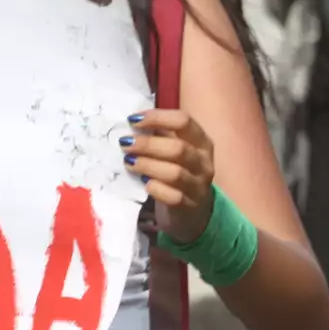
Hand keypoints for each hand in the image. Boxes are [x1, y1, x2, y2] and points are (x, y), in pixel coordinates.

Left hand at [121, 108, 215, 244]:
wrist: (193, 212)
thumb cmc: (178, 172)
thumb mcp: (174, 150)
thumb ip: (159, 135)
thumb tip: (132, 122)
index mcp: (201, 141)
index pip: (183, 121)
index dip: (157, 117)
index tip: (132, 120)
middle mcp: (203, 162)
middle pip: (178, 148)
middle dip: (147, 144)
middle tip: (125, 143)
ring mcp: (198, 186)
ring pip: (175, 173)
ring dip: (147, 165)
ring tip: (129, 162)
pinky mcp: (189, 206)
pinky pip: (172, 196)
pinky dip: (155, 188)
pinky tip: (143, 183)